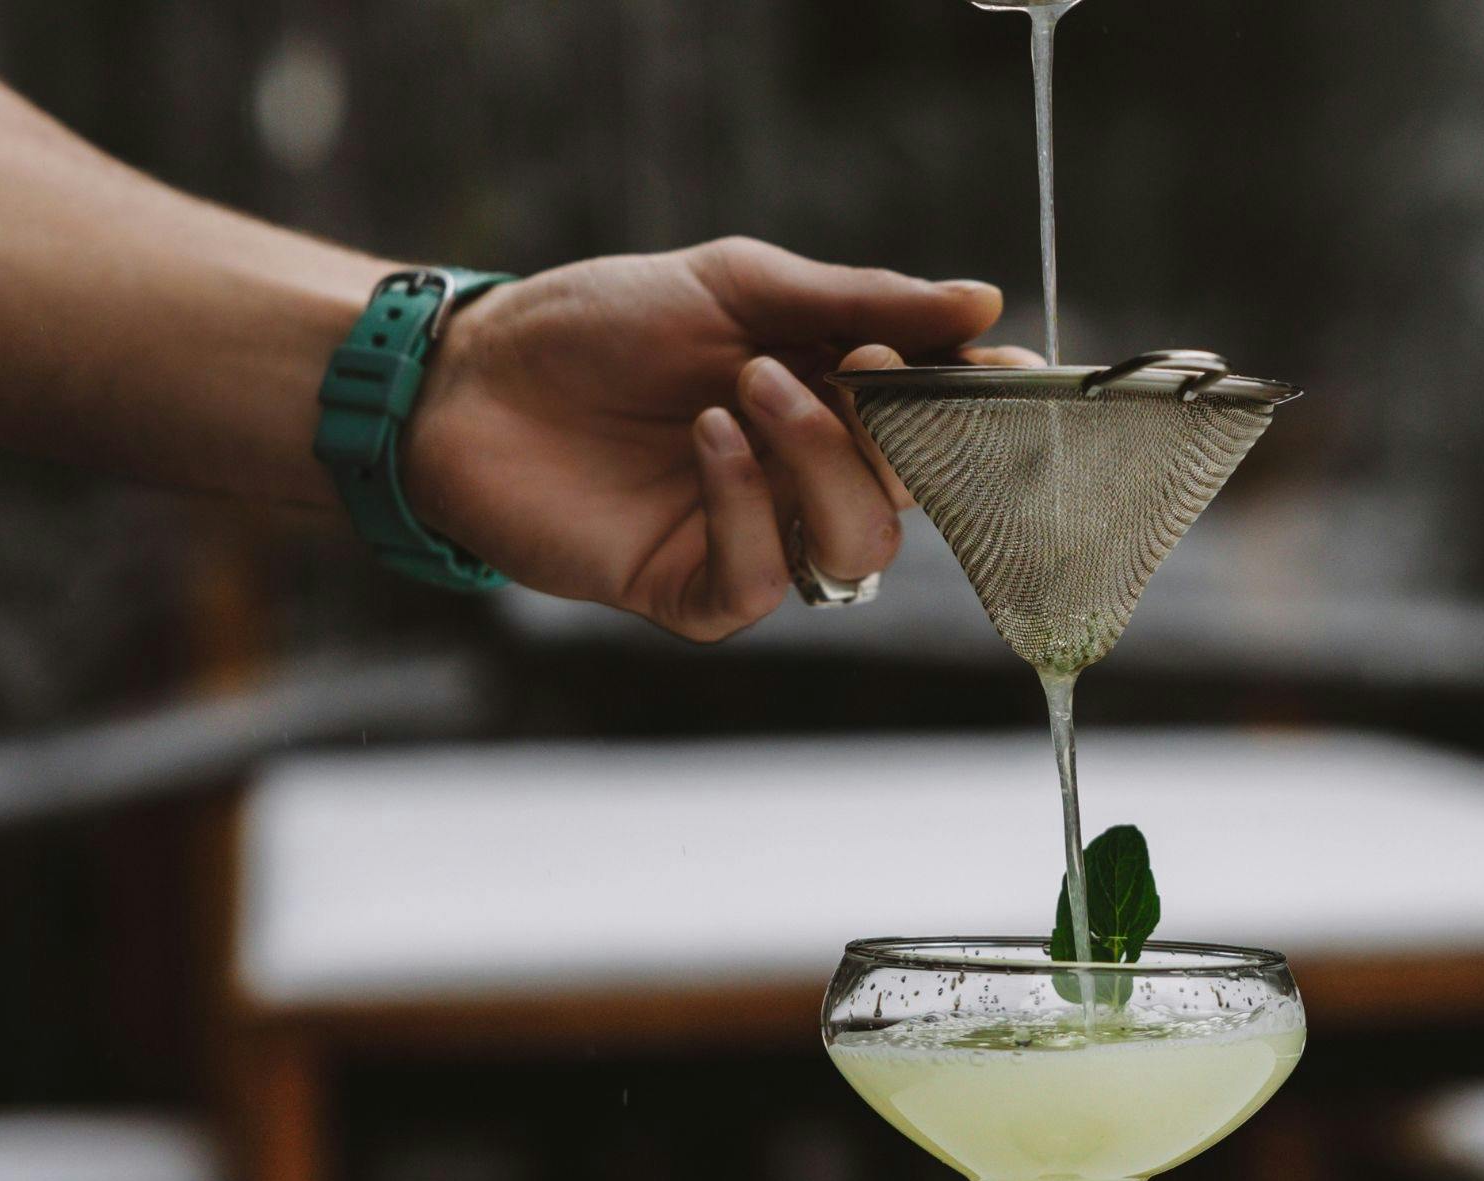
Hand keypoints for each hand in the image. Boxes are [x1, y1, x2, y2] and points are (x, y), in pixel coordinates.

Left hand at [402, 237, 1033, 640]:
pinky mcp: (697, 592)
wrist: (470, 380)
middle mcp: (809, 478)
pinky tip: (705, 440)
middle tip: (846, 363)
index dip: (986, 407)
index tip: (1013, 374)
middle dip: (889, 427)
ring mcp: (760, 538)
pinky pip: (769, 577)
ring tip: (750, 391)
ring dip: (823, 463)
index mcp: (832, 400)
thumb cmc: (596, 325)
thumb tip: (981, 303)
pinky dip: (749, 504)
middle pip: (915, 491)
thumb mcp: (736, 285)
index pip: (940, 421)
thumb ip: (859, 301)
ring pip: (859, 548)